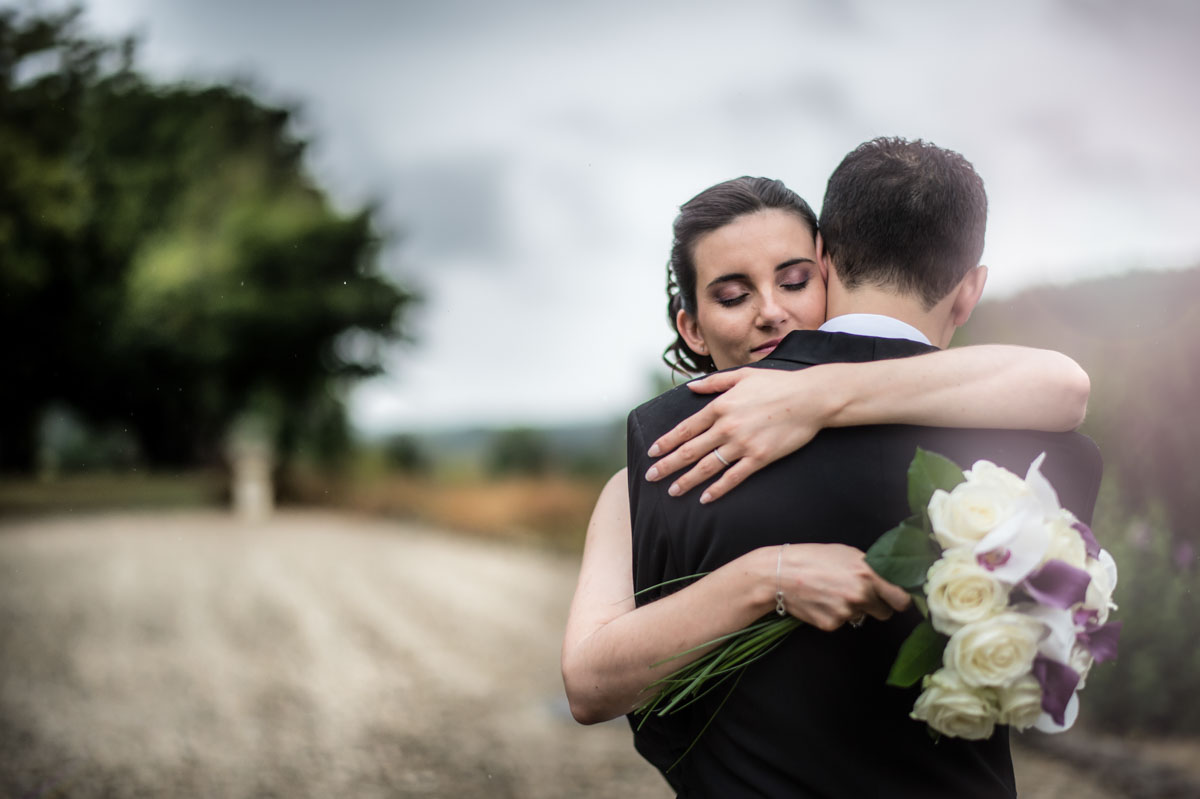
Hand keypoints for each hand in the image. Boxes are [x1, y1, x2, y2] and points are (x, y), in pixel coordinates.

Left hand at [645, 368, 832, 502]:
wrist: (810, 398)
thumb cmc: (778, 384)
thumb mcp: (742, 376)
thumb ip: (714, 383)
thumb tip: (690, 388)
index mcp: (720, 406)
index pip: (686, 428)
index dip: (667, 442)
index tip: (652, 453)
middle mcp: (727, 426)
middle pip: (690, 450)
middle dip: (668, 465)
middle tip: (651, 476)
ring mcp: (743, 444)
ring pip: (707, 467)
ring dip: (687, 481)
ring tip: (672, 491)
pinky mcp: (760, 457)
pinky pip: (733, 477)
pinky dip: (717, 489)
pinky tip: (705, 498)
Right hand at [778, 544, 911, 631]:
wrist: (780, 574)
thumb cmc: (813, 558)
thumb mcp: (847, 553)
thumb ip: (871, 569)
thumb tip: (890, 581)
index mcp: (869, 574)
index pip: (902, 599)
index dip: (899, 600)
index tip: (894, 598)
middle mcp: (861, 595)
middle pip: (885, 613)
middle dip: (876, 606)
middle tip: (859, 594)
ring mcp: (847, 612)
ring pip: (862, 617)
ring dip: (853, 608)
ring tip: (833, 592)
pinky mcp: (832, 624)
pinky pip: (843, 622)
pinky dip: (835, 614)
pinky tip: (822, 601)